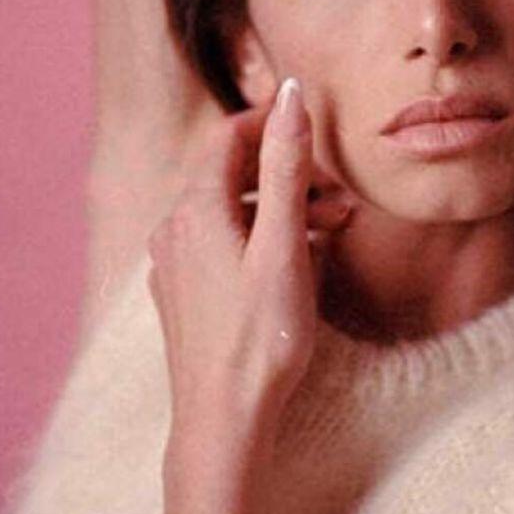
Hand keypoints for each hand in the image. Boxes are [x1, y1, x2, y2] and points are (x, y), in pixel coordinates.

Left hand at [147, 78, 348, 451]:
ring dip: (278, 210)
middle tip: (340, 197)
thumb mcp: (283, 244)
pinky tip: (295, 264)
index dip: (272, 124)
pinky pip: (220, 245)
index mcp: (195, 209)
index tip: (316, 130)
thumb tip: (292, 93)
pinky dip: (259, 239)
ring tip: (332, 231)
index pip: (229, 136)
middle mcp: (174, 229)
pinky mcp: (182, 296)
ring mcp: (173, 264)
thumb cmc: (260, 337)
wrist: (223, 420)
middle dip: (286, 174)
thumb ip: (285, 166)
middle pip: (230, 175)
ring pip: (228, 213)